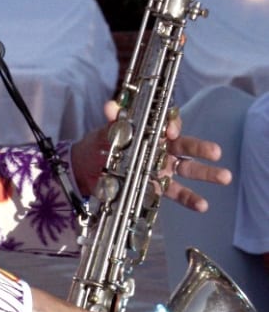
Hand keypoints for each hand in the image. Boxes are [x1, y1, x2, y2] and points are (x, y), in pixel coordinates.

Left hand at [71, 100, 230, 212]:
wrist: (86, 169)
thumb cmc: (98, 146)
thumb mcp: (103, 134)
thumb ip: (113, 123)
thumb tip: (110, 106)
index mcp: (150, 132)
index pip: (169, 125)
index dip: (173, 126)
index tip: (172, 132)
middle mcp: (161, 149)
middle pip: (185, 147)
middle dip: (201, 149)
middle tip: (216, 152)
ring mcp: (162, 168)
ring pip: (188, 169)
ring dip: (207, 173)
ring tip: (225, 177)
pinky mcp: (158, 187)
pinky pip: (177, 192)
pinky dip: (190, 198)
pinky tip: (203, 205)